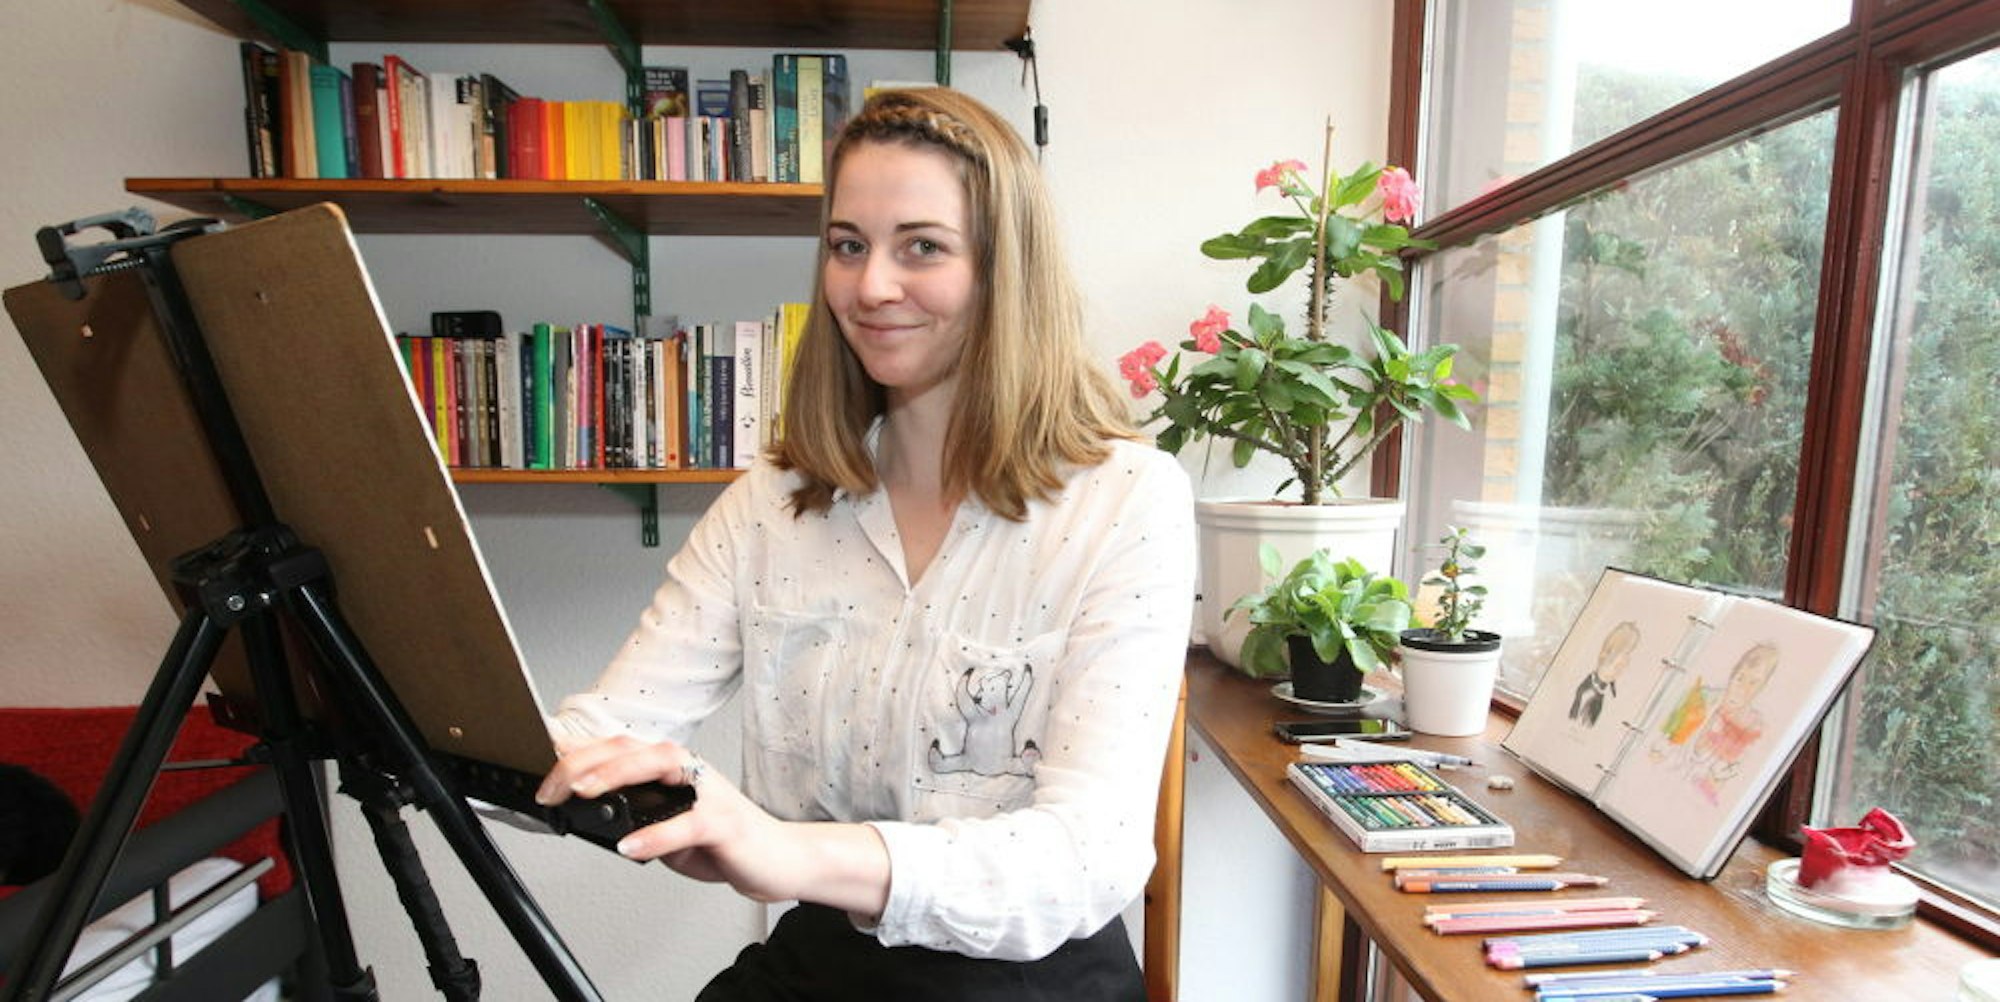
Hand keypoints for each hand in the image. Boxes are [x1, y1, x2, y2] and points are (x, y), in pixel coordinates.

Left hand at [534, 736, 888, 914]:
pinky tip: (629, 847)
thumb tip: (587, 816)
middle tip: (552, 787)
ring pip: (660, 765)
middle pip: (631, 748)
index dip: (577, 756)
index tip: (543, 771)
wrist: (779, 860)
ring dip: (618, 775)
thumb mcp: (667, 826)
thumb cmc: (722, 842)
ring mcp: (708, 792)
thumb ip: (635, 816)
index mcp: (670, 768)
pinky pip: (686, 825)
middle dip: (585, 763)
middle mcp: (688, 770)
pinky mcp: (724, 822)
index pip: (617, 750)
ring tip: (584, 792)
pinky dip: (655, 836)